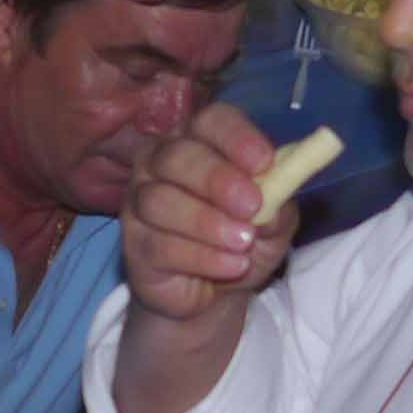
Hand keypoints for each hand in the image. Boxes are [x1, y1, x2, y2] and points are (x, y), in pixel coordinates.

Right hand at [121, 104, 292, 325]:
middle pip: (177, 156)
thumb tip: (272, 205)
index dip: (236, 138)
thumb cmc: (242, 239)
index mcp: (201, 141)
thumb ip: (279, 209)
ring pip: (160, 201)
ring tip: (243, 243)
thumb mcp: (275, 223)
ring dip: (207, 222)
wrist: (216, 291)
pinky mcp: (133, 244)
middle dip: (216, 179)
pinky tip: (231, 266)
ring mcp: (140, 201)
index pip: (210, 122)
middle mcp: (161, 162)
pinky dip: (202, 256)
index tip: (265, 162)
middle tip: (251, 205)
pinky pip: (159, 244)